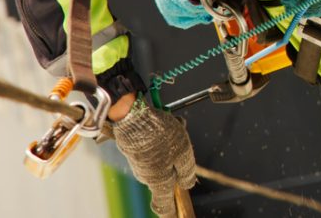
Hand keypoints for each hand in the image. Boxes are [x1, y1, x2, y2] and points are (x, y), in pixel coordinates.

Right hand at [112, 99, 197, 217]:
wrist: (132, 114)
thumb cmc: (159, 134)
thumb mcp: (183, 152)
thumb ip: (187, 171)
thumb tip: (188, 184)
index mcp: (157, 180)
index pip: (163, 203)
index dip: (170, 210)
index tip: (174, 215)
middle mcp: (145, 175)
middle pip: (167, 176)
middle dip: (178, 162)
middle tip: (183, 144)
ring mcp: (138, 162)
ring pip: (163, 158)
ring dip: (172, 145)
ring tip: (175, 128)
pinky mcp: (135, 149)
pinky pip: (155, 147)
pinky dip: (162, 137)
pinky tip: (167, 123)